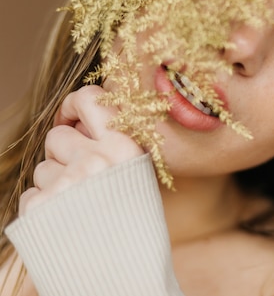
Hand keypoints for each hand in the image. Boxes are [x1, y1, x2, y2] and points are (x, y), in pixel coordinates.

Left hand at [19, 85, 144, 215]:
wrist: (128, 276)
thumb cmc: (136, 226)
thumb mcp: (138, 177)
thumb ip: (114, 146)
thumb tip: (82, 124)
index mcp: (125, 148)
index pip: (90, 100)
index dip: (73, 105)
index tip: (70, 117)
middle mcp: (96, 160)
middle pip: (58, 136)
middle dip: (63, 153)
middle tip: (78, 176)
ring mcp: (66, 183)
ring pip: (43, 167)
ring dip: (54, 183)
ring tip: (76, 208)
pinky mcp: (40, 207)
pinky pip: (32, 194)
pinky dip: (42, 209)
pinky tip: (64, 224)